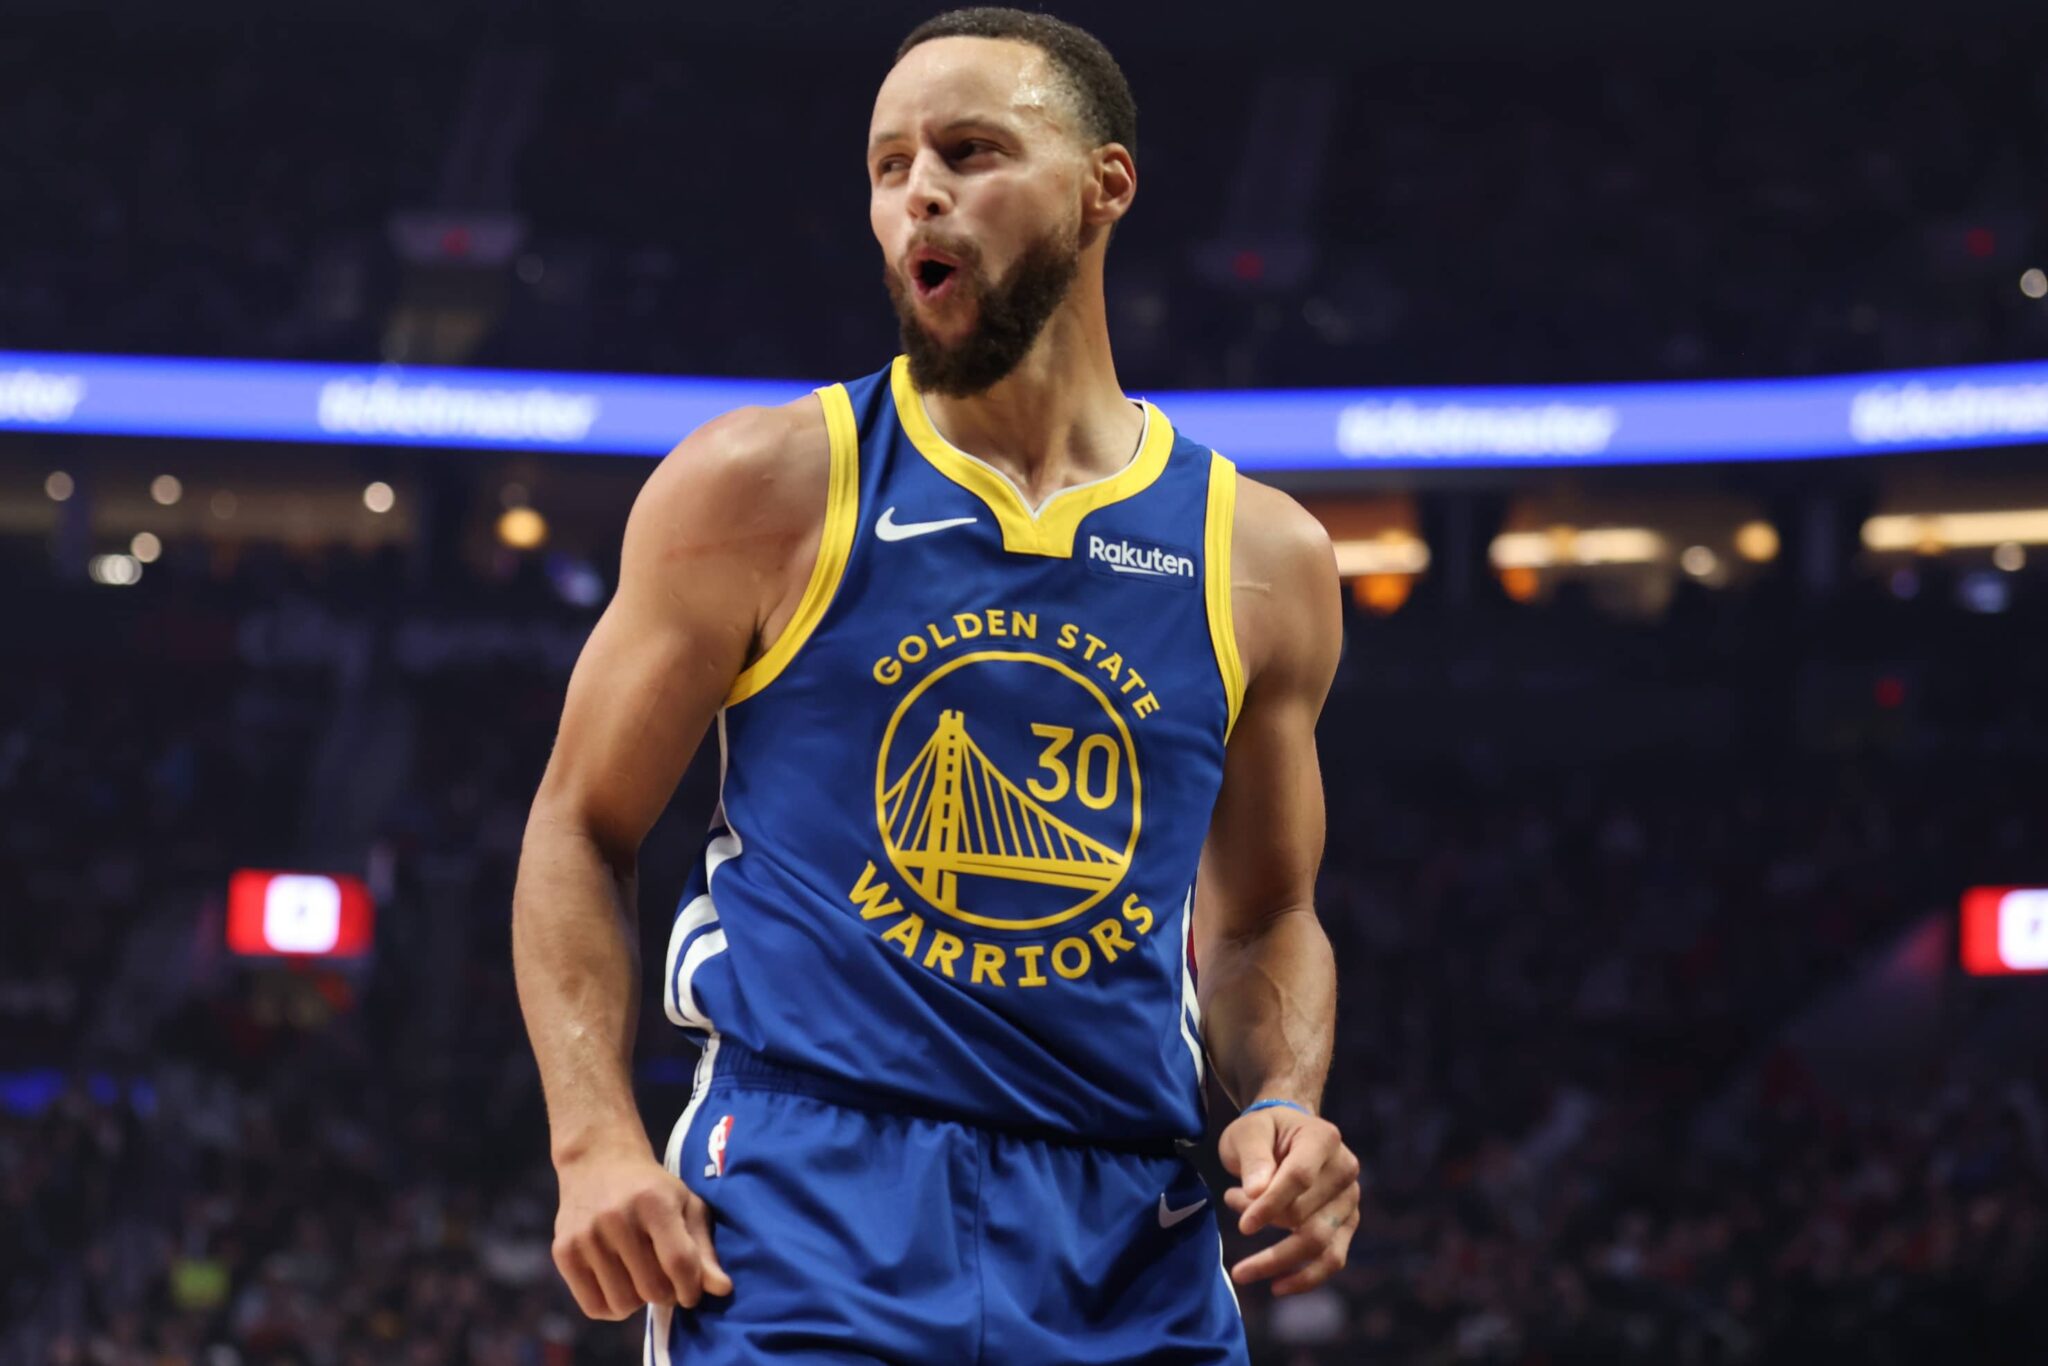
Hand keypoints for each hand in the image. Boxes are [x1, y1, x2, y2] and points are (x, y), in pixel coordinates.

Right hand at [552, 1140, 732, 1319]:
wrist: (598, 1161)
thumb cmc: (652, 1189)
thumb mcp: (685, 1205)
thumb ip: (704, 1250)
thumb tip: (722, 1290)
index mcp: (654, 1202)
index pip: (679, 1262)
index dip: (691, 1288)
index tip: (691, 1293)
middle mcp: (617, 1217)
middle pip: (652, 1289)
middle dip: (666, 1294)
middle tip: (665, 1279)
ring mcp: (586, 1235)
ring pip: (623, 1304)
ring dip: (638, 1300)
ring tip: (640, 1277)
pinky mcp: (563, 1251)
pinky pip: (594, 1307)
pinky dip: (612, 1306)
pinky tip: (619, 1283)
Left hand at [1217, 1104, 1359, 1295]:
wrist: (1287, 1134)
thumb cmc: (1264, 1131)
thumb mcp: (1248, 1133)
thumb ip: (1253, 1159)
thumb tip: (1256, 1195)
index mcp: (1323, 1138)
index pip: (1300, 1177)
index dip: (1270, 1205)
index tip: (1243, 1226)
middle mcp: (1346, 1169)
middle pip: (1306, 1214)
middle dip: (1265, 1224)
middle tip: (1236, 1215)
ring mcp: (1350, 1199)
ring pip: (1320, 1243)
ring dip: (1280, 1262)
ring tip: (1243, 1272)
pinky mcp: (1347, 1224)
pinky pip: (1333, 1258)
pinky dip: (1306, 1278)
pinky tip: (1277, 1286)